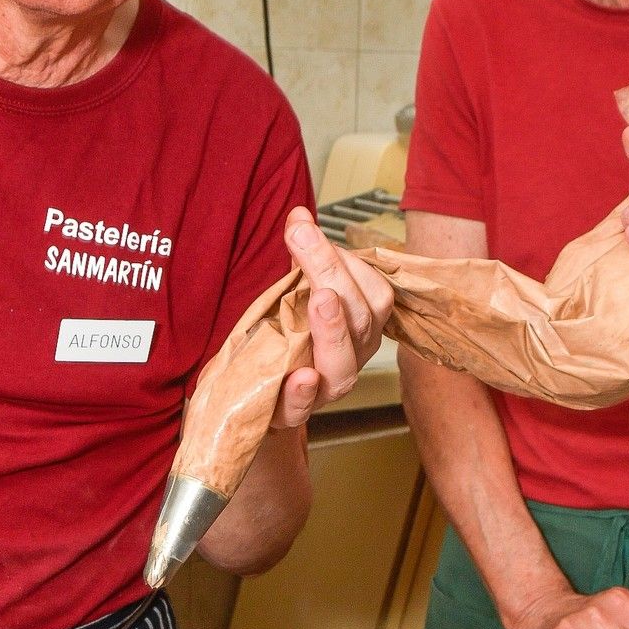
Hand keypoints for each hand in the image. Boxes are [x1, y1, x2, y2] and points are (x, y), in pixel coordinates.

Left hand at [271, 207, 395, 427]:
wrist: (255, 395)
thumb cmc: (285, 341)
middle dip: (333, 273)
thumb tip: (299, 215)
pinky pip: (303, 408)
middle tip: (303, 238)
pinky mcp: (292, 413)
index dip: (346, 260)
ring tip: (321, 299)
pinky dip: (304, 392)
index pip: (374, 291)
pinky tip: (302, 376)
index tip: (305, 227)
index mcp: (360, 327)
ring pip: (344, 363)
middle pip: (361, 319)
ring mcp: (326, 388)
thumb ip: (302, 261)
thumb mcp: (294, 296)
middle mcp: (353, 357)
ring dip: (333, 329)